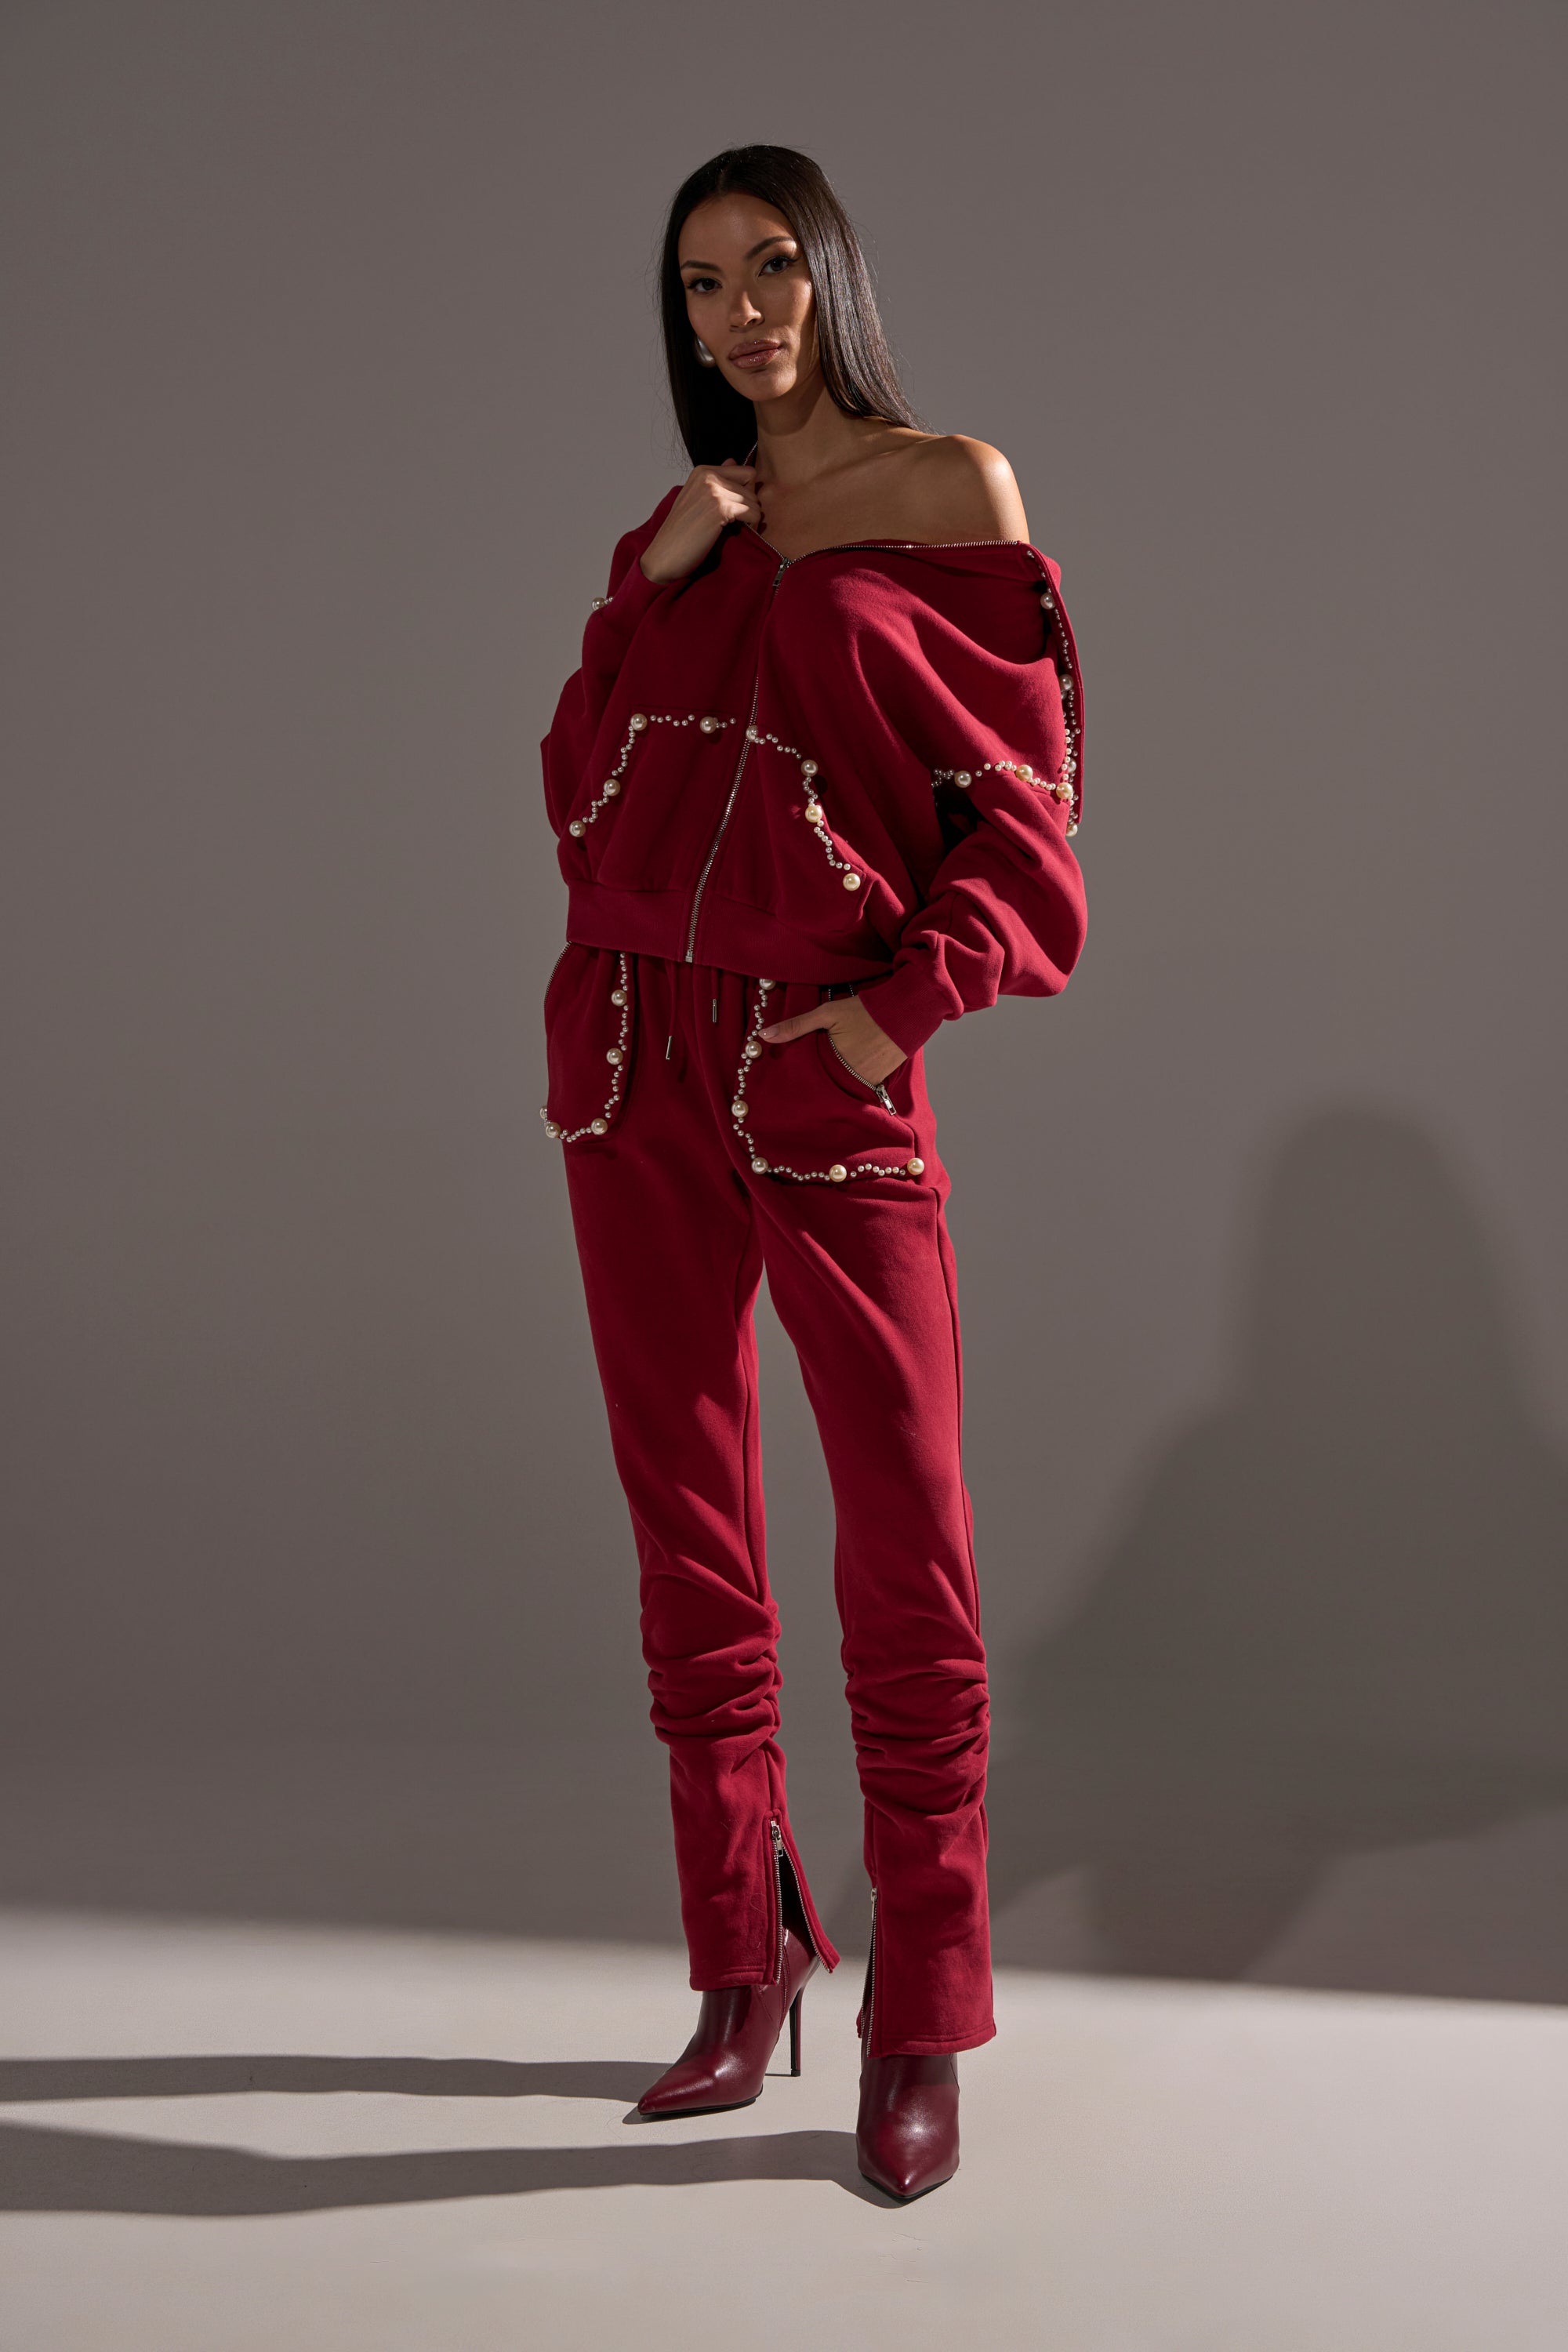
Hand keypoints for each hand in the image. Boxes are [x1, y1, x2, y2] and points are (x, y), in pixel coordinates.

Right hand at [640, 464, 761, 582]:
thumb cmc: (681, 531)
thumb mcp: (697, 497)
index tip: (736, 504)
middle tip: (734, 520)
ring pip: (754, 500)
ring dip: (750, 515)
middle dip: (749, 503)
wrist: (665, 553)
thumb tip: (733, 460)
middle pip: (751, 486)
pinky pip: (752, 513)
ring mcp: (714, 491)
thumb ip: (717, 479)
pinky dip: (750, 524)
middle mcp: (708, 476)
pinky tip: (735, 531)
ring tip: (732, 526)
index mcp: (703, 471)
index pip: (745, 471)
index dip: (746, 489)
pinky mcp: (720, 509)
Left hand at [759, 993, 906, 1086]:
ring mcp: (867, 1081)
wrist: (905, 1012)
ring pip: (844, 1088)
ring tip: (832, 1072)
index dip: (802, 1076)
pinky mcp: (880, 1081)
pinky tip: (851, 1069)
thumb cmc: (864, 1011)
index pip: (810, 1078)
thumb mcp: (827, 1013)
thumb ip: (796, 1025)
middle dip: (819, 1082)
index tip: (792, 1079)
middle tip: (812, 1076)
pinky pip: (861, 1087)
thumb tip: (764, 1035)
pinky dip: (854, 1081)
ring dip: (837, 1082)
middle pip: (827, 1086)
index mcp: (834, 1064)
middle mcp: (851, 1078)